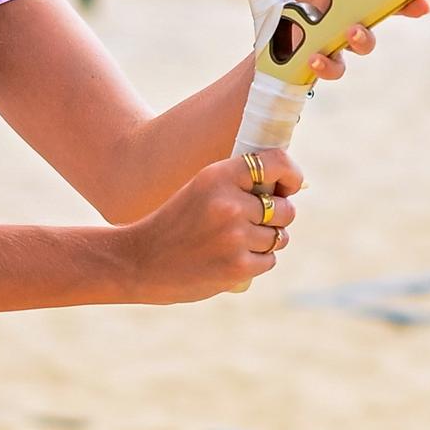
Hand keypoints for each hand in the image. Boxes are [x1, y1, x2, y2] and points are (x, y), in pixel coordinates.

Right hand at [112, 148, 305, 300]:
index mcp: (218, 175)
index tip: (288, 187)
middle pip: (285, 209)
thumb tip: (286, 189)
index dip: (291, 175)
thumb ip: (238, 184)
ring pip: (279, 237)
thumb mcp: (201, 190)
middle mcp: (229, 203)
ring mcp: (234, 236)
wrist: (138, 261)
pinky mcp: (237, 266)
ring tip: (233, 243)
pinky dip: (256, 262)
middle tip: (250, 224)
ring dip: (265, 242)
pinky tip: (229, 260)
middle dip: (276, 218)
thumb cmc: (175, 224)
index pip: (277, 163)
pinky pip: (269, 260)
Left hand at [204, 0, 423, 83]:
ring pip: (362, 44)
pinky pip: (333, 69)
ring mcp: (336, 40)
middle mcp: (348, 10)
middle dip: (399, 9)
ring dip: (363, 41)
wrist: (264, 43)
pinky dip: (328, 67)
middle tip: (409, 2)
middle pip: (386, 6)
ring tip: (350, 33)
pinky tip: (314, 59)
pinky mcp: (319, 61)